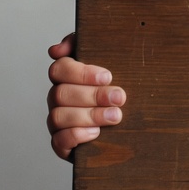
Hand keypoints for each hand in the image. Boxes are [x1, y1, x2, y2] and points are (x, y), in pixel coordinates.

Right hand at [47, 33, 125, 160]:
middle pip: (61, 93)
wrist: (130, 125)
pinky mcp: (62, 144)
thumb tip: (58, 49)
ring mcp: (58, 121)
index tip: (108, 76)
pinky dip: (76, 136)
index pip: (59, 69)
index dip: (81, 72)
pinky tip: (96, 132)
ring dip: (89, 116)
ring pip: (58, 116)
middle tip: (119, 97)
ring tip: (116, 116)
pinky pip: (58, 141)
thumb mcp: (112, 60)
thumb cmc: (116, 87)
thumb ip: (86, 45)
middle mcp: (58, 98)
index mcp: (67, 78)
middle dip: (93, 95)